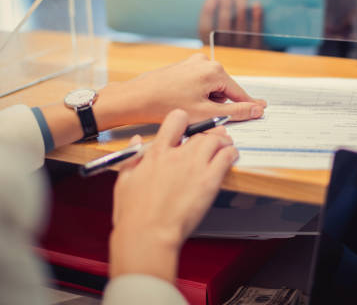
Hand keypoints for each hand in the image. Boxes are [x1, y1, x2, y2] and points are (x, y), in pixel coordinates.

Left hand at [96, 53, 265, 127]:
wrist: (136, 98)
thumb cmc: (167, 105)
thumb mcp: (206, 114)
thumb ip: (235, 112)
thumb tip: (256, 109)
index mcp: (214, 70)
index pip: (239, 92)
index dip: (248, 105)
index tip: (261, 110)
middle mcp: (205, 62)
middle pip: (224, 90)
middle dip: (219, 105)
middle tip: (203, 116)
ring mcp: (192, 63)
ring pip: (211, 88)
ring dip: (207, 101)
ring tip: (189, 110)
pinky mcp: (183, 67)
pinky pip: (198, 84)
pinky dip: (196, 95)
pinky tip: (183, 103)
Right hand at [109, 110, 237, 280]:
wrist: (148, 235)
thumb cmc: (134, 214)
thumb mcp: (124, 180)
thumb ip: (133, 157)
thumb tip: (137, 141)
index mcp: (156, 153)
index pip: (176, 120)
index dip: (184, 120)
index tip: (188, 127)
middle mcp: (177, 155)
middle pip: (201, 132)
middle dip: (209, 133)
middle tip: (214, 137)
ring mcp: (195, 166)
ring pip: (217, 141)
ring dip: (223, 141)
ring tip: (225, 146)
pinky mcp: (209, 181)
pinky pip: (227, 157)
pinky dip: (231, 154)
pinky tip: (231, 157)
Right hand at [198, 0, 263, 47]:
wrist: (250, 65)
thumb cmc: (230, 45)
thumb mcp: (216, 41)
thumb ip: (213, 25)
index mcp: (211, 48)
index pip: (205, 29)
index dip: (207, 11)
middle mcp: (225, 51)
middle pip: (224, 24)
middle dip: (225, 4)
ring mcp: (241, 51)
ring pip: (240, 26)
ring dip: (240, 6)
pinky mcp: (256, 50)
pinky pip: (257, 32)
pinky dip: (257, 17)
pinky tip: (256, 4)